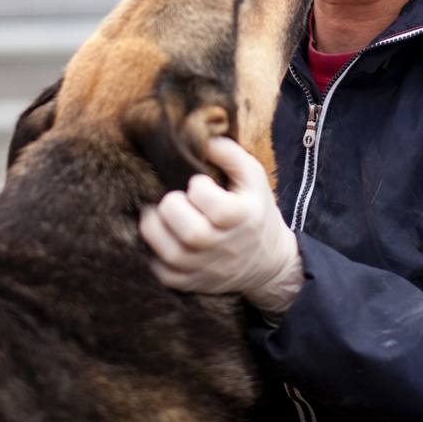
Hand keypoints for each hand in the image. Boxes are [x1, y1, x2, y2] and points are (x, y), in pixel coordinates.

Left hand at [139, 137, 302, 315]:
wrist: (268, 264)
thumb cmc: (256, 213)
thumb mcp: (254, 178)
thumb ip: (230, 154)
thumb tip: (201, 137)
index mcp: (241, 217)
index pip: (207, 199)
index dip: (198, 186)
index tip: (199, 184)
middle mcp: (222, 247)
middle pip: (188, 230)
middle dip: (172, 206)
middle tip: (174, 200)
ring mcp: (204, 269)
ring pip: (167, 251)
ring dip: (155, 226)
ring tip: (160, 215)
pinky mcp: (189, 284)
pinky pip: (160, 271)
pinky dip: (154, 252)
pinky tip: (163, 237)